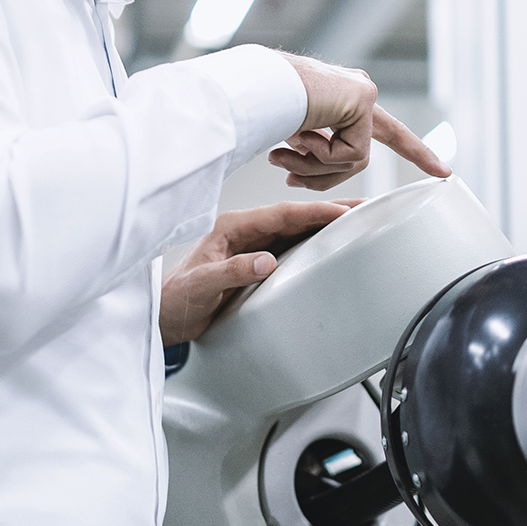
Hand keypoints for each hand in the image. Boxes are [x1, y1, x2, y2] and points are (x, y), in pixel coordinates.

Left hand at [160, 201, 351, 342]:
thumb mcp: (201, 285)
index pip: (281, 214)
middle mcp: (243, 232)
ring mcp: (250, 244)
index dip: (313, 211)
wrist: (163, 317)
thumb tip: (266, 262)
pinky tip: (329, 243)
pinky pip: (290, 245)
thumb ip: (232, 271)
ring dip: (325, 224)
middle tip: (363, 207)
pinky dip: (313, 240)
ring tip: (356, 220)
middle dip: (329, 210)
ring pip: (295, 229)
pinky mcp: (255, 259)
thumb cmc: (174, 299)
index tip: (342, 211)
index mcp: (232, 228)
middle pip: (294, 216)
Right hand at [270, 54, 451, 190]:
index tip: (441, 169)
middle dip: (418, 153)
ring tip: (286, 157)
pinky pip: (352, 155)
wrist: (253, 91)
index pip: (384, 128)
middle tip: (446, 172)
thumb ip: (313, 154)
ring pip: (357, 160)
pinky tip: (302, 137)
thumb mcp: (294, 139)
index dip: (413, 149)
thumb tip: (304, 177)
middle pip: (390, 137)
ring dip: (318, 169)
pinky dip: (322, 157)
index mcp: (343, 100)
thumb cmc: (263, 113)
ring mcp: (363, 95)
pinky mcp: (362, 99)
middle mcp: (358, 92)